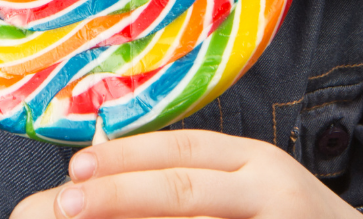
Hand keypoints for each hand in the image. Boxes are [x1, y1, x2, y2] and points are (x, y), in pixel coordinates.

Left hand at [9, 129, 362, 218]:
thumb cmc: (296, 218)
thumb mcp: (252, 184)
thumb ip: (197, 176)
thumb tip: (112, 160)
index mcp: (255, 159)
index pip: (181, 150)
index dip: (126, 156)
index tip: (76, 167)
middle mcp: (269, 186)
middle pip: (183, 187)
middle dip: (119, 193)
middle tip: (67, 202)